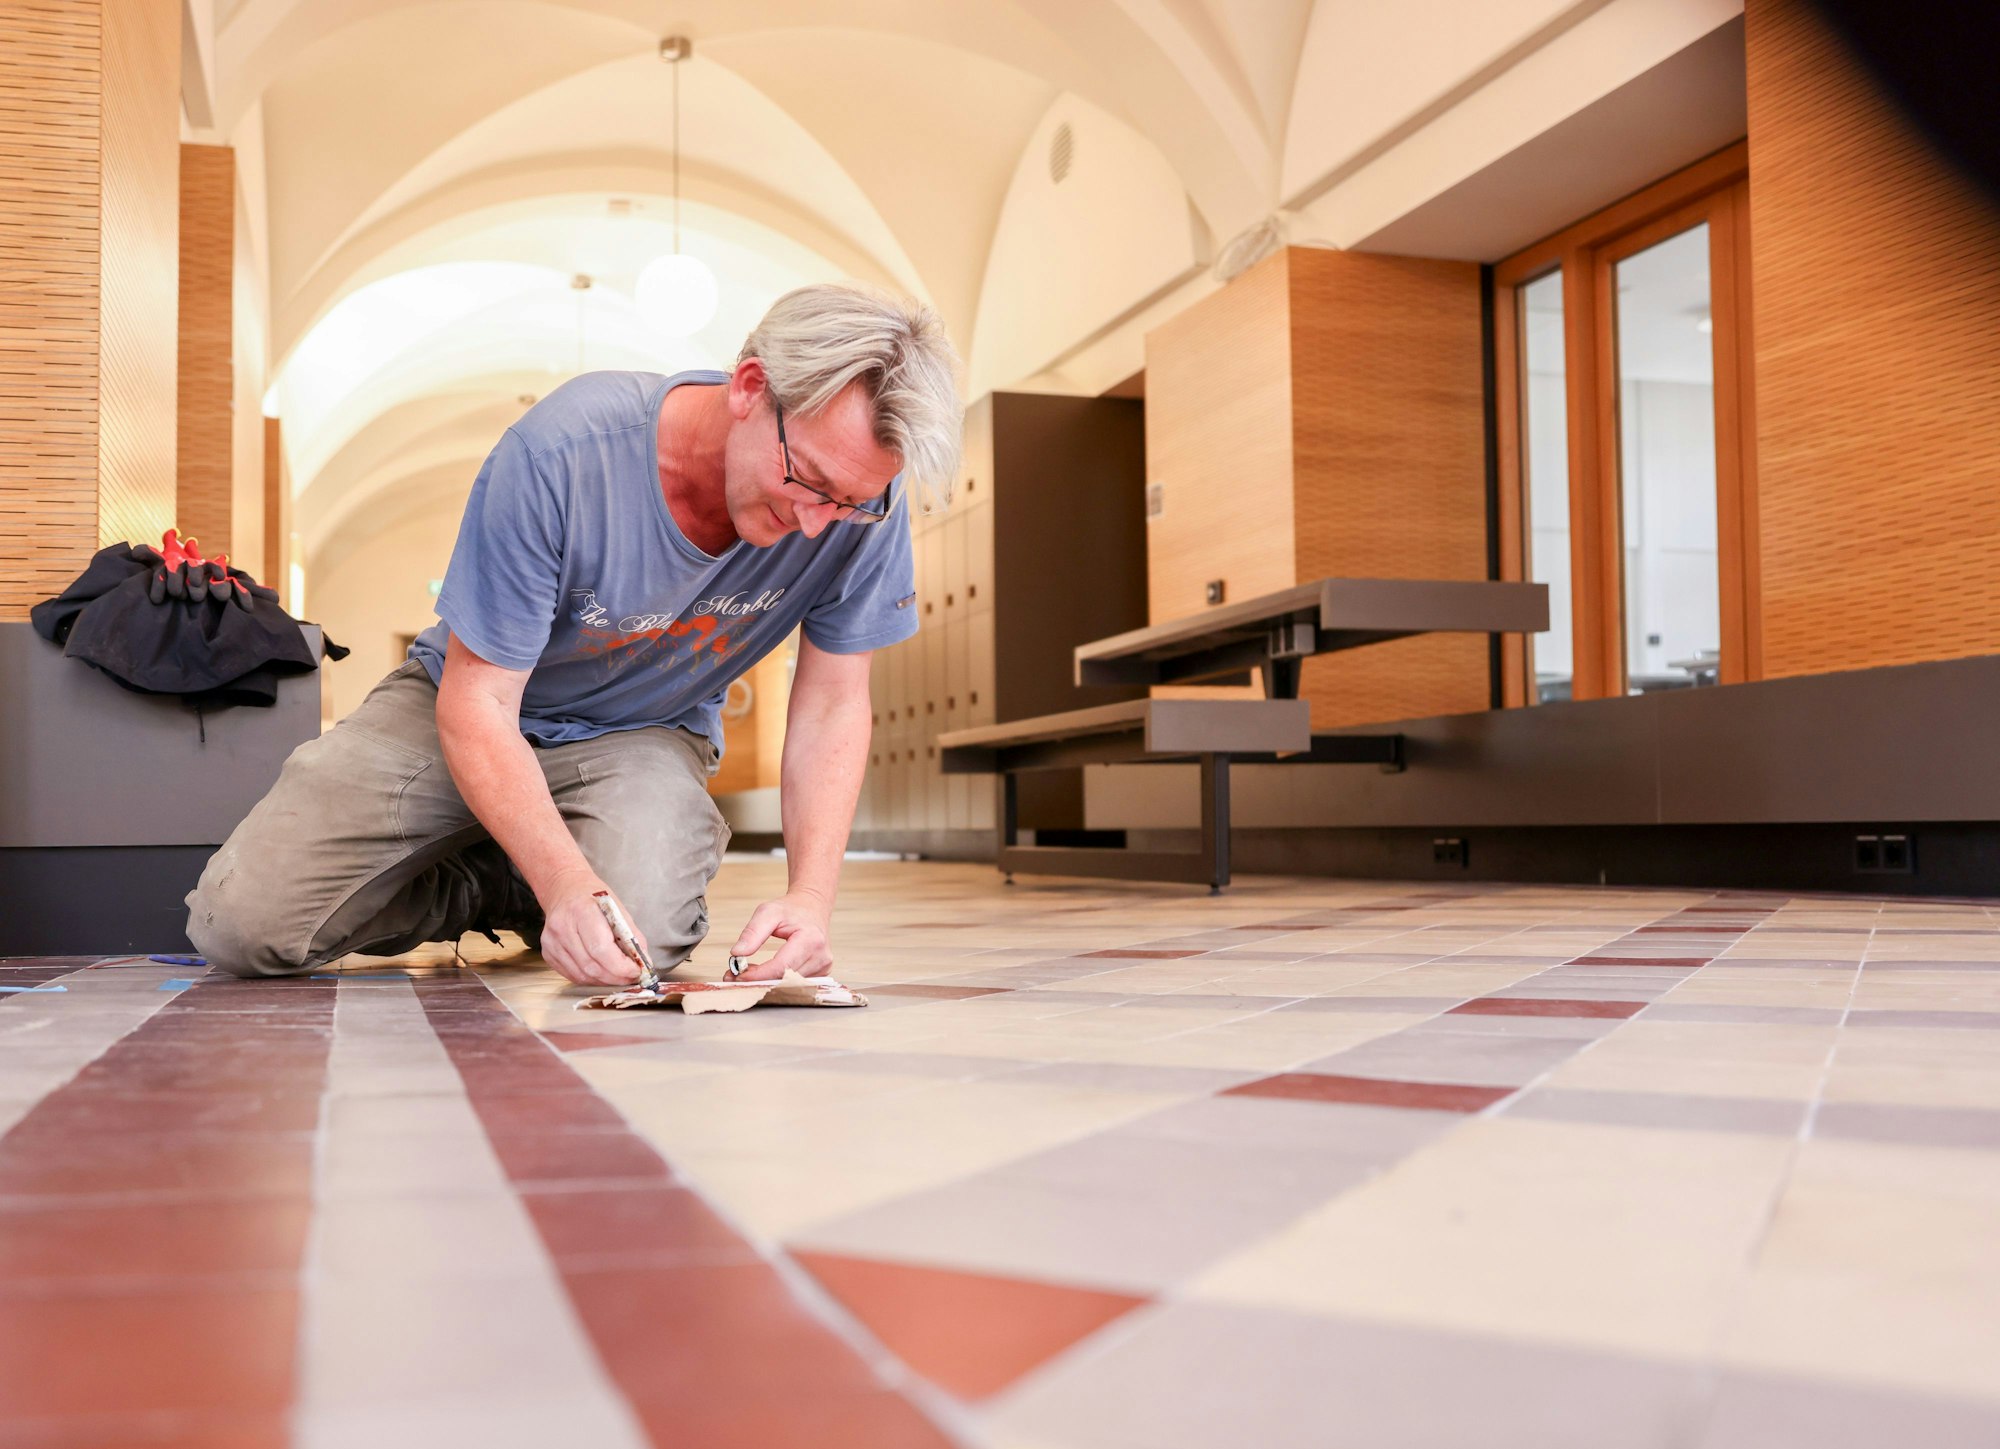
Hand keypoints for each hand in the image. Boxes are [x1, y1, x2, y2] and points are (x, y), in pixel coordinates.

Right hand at [537, 872, 643, 986]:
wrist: (565, 889)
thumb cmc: (593, 898)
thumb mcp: (617, 908)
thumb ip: (631, 936)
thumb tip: (643, 963)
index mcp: (582, 911)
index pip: (601, 948)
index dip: (620, 966)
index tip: (636, 971)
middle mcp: (562, 927)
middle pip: (591, 965)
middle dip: (615, 977)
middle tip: (631, 977)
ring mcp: (552, 942)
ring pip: (581, 975)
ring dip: (604, 980)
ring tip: (619, 976)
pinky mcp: (548, 953)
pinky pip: (572, 975)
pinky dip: (590, 978)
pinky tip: (602, 973)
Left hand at [731, 891, 833, 979]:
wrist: (812, 908)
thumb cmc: (792, 909)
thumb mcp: (768, 912)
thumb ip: (752, 932)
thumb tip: (737, 954)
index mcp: (811, 940)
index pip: (782, 967)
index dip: (758, 975)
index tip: (737, 974)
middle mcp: (820, 957)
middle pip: (783, 980)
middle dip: (757, 980)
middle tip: (734, 975)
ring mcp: (822, 968)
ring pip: (787, 985)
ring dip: (765, 982)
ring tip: (748, 970)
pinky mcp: (820, 974)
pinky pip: (793, 984)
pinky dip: (775, 981)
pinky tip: (764, 972)